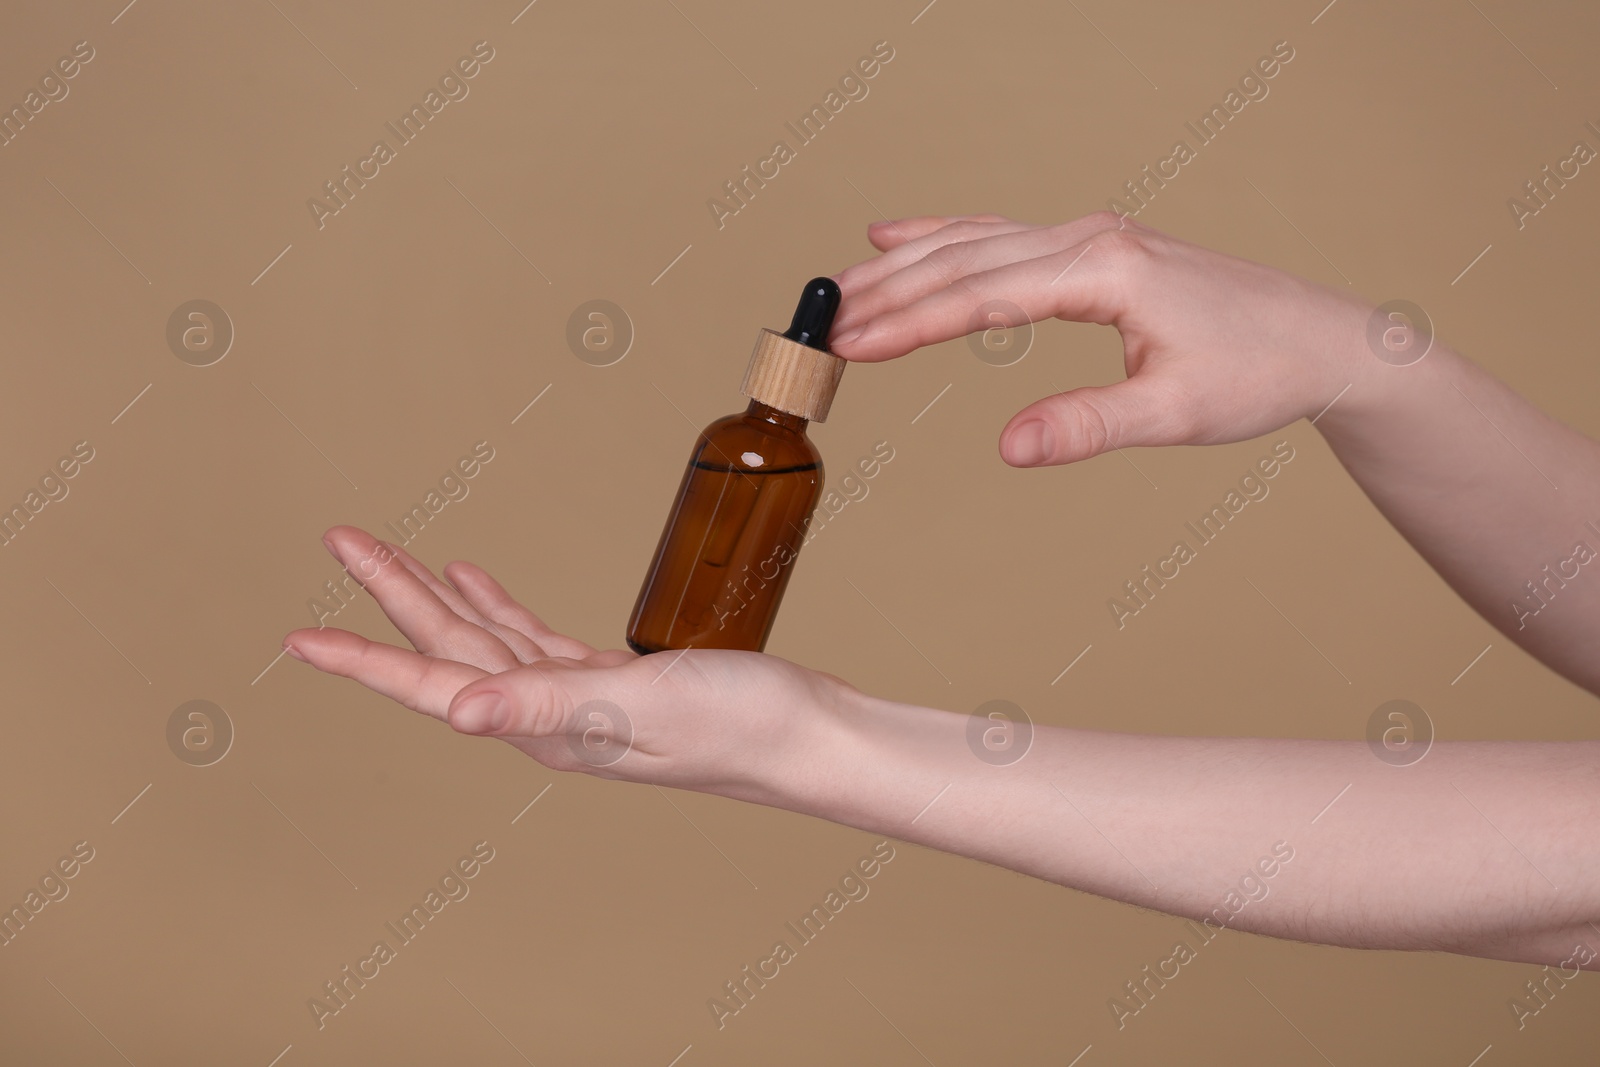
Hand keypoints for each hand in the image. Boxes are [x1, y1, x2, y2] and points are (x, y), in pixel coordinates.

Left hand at [282, 526, 854, 803]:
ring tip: (394, 555)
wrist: (808, 737)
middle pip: (449, 648)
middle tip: (343, 540)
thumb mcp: (643, 707)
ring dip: (437, 595)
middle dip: (392, 593)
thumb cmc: (741, 726)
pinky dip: (497, 605)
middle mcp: (548, 717)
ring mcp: (578, 701)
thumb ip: (550, 706)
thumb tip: (459, 714)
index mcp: (544, 724)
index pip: (434, 684)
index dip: (364, 661)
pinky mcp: (611, 682)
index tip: (298, 641)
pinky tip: (477, 581)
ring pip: (486, 638)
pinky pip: (532, 638)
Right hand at [828, 212, 1379, 466]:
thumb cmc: (1256, 373)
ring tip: (837, 292)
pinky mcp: (1093, 249)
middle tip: (818, 328)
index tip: (850, 347)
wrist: (1317, 340)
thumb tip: (1010, 448)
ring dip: (903, 265)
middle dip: (886, 293)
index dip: (909, 323)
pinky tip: (900, 236)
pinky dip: (943, 237)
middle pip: (963, 259)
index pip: (982, 296)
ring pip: (974, 242)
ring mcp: (1090, 237)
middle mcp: (1090, 239)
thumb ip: (1089, 426)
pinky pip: (1000, 235)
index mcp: (1105, 271)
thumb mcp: (1176, 413)